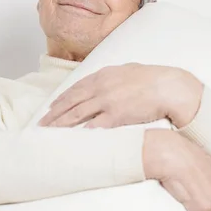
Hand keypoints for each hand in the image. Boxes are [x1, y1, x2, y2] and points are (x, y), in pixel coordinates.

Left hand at [39, 63, 202, 128]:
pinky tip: (70, 140)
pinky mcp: (116, 115)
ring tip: (48, 133)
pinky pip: (93, 127)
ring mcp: (107, 101)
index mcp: (103, 75)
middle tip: (41, 123)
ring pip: (77, 114)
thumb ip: (113, 77)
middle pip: (71, 101)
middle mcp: (101, 86)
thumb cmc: (153, 79)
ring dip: (60, 124)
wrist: (169, 86)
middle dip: (54, 113)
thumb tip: (106, 81)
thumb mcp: (128, 70)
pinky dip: (80, 133)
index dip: (61, 99)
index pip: (76, 88)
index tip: (51, 107)